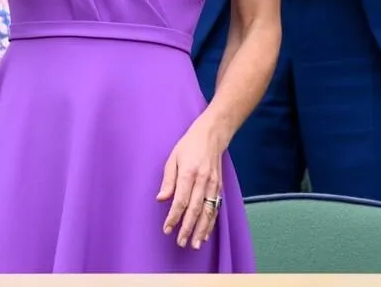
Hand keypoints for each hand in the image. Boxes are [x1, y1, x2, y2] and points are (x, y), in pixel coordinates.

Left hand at [156, 120, 226, 249]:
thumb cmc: (188, 146)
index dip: (174, 216)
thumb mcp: (172, 158)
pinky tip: (205, 233)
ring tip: (194, 244)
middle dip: (187, 228)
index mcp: (188, 173)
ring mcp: (214, 185)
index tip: (167, 229)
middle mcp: (203, 180)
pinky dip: (211, 223)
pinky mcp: (220, 187)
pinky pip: (216, 208)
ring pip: (208, 212)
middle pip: (195, 209)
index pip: (181, 200)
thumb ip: (167, 180)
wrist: (212, 136)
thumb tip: (161, 199)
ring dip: (201, 230)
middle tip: (180, 243)